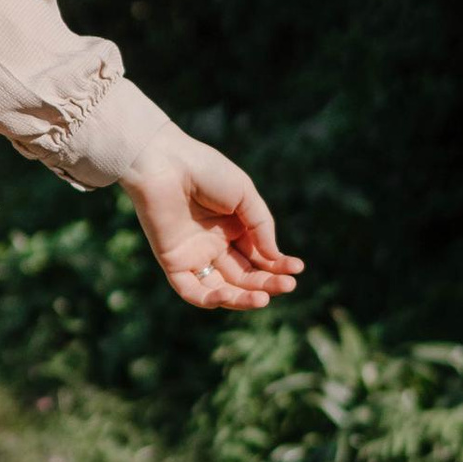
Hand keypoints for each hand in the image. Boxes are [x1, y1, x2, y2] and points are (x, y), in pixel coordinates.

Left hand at [122, 131, 302, 314]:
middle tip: (288, 286)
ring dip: (242, 299)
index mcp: (233, 227)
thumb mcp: (244, 194)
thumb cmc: (206, 170)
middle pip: (244, 276)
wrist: (165, 162)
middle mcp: (214, 245)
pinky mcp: (173, 262)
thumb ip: (261, 226)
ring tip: (263, 299)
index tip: (297, 268)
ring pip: (221, 289)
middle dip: (266, 283)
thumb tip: (275, 257)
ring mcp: (194, 255)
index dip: (278, 265)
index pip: (259, 256)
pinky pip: (191, 290)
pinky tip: (230, 295)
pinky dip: (210, 299)